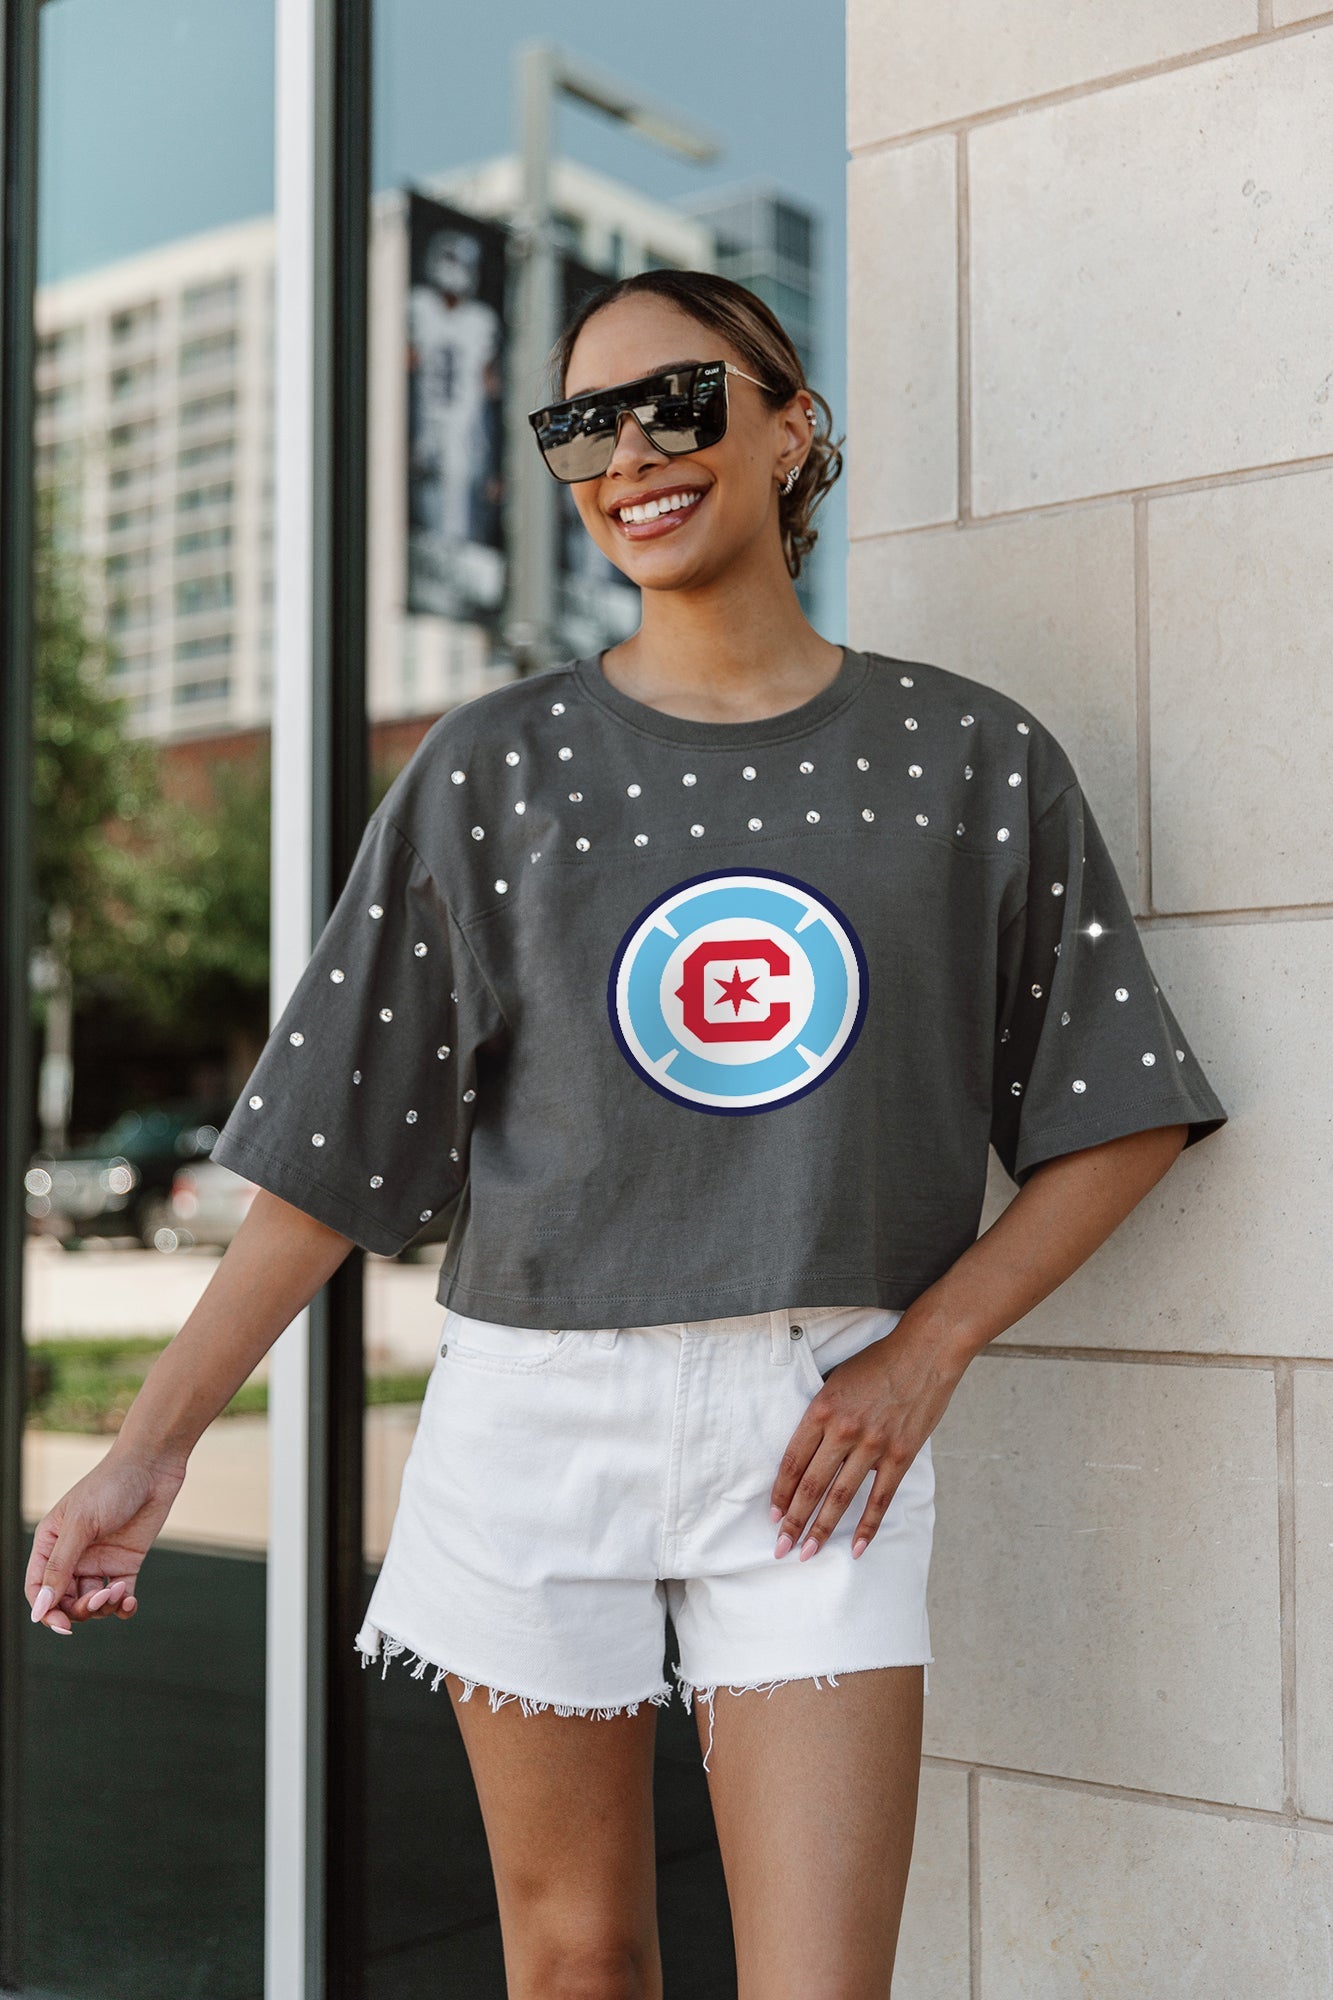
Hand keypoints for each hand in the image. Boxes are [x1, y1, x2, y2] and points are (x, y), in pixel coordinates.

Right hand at [24, 1446, 188, 1635]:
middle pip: (65, 1601)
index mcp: (50, 1543)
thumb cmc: (111, 1485)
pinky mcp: (125, 1564)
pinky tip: (129, 1602)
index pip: (38, 1589)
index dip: (46, 1611)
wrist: (153, 1466)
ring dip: (103, 1606)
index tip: (63, 1625)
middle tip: (100, 1598)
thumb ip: (60, 1567)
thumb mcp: (81, 1525)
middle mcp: (73, 1556)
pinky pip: (119, 1598)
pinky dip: (123, 1607)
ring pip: (92, 1602)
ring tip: (118, 1591)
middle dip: (79, 1609)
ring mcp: (99, 1561)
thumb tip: (41, 1608)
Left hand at [769, 1318, 969, 1562]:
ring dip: (822, 1529)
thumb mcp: (836, 1379)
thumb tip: (806, 1451)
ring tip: (807, 1553)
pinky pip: (880, 1498)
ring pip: (841, 1497)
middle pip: (811, 1486)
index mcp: (821, 1409)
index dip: (780, 1493)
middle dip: (793, 1522)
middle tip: (781, 1549)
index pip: (792, 1462)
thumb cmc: (878, 1362)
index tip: (773, 1516)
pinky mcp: (901, 1455)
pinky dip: (867, 1526)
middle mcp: (843, 1430)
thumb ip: (821, 1415)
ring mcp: (873, 1445)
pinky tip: (855, 1548)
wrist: (925, 1351)